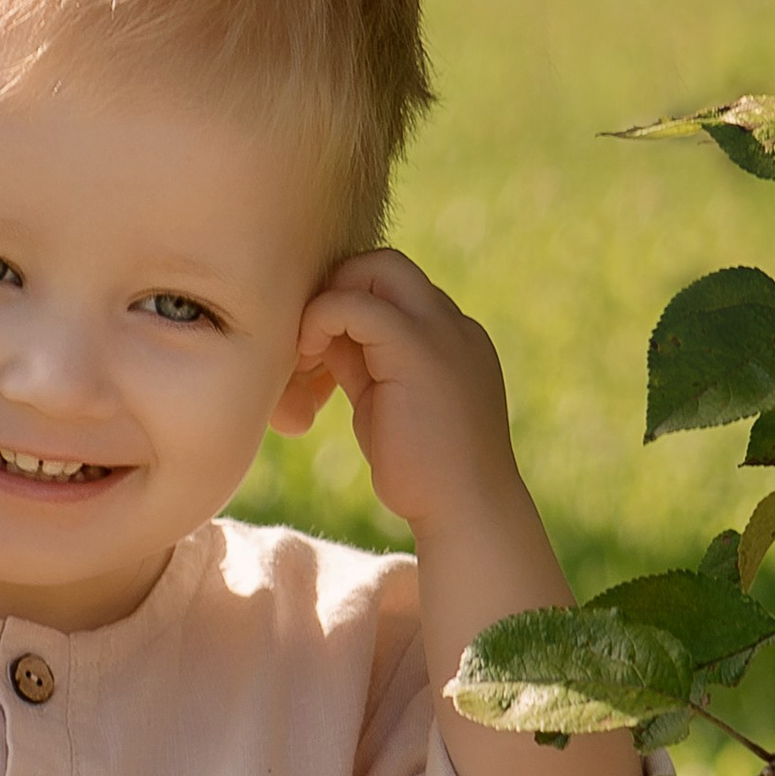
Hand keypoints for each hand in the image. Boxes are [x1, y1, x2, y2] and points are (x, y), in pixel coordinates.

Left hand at [281, 250, 530, 539]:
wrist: (467, 512)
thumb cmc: (425, 475)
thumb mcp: (386, 404)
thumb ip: (362, 363)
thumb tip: (324, 336)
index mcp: (452, 337)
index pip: (393, 288)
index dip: (349, 305)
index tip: (320, 352)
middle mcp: (453, 324)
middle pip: (386, 263)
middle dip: (338, 288)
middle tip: (309, 341)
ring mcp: (443, 331)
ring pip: (376, 267)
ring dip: (330, 301)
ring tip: (307, 355)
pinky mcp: (418, 349)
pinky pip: (356, 304)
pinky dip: (322, 319)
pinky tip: (308, 357)